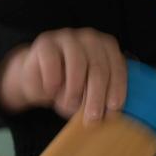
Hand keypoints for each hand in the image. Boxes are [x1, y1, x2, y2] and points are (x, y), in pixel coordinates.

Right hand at [0, 28, 128, 122]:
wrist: (38, 78)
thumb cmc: (70, 86)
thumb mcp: (90, 93)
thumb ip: (102, 97)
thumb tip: (109, 113)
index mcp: (107, 47)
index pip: (117, 67)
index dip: (116, 89)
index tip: (113, 110)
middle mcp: (90, 38)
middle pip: (98, 68)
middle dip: (96, 97)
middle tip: (93, 118)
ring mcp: (67, 38)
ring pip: (77, 64)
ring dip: (74, 90)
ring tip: (69, 105)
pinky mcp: (45, 43)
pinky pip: (52, 62)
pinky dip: (53, 81)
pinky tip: (51, 92)